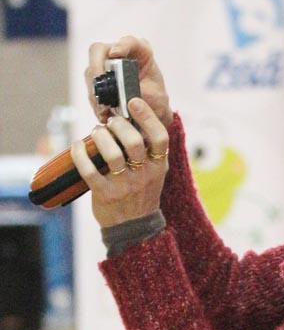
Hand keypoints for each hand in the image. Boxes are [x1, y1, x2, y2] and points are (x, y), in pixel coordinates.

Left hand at [70, 98, 169, 227]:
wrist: (133, 228)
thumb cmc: (141, 193)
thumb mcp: (153, 173)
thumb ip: (147, 150)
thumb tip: (128, 117)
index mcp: (159, 166)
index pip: (160, 138)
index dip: (147, 116)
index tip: (133, 102)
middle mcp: (145, 175)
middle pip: (134, 141)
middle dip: (118, 125)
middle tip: (110, 123)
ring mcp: (125, 186)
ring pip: (113, 154)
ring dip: (100, 136)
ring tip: (96, 132)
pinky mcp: (106, 195)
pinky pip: (89, 170)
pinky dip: (80, 154)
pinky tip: (77, 146)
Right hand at [85, 35, 173, 127]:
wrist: (151, 112)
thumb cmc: (156, 100)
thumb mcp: (155, 97)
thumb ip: (141, 94)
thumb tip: (126, 98)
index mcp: (140, 52)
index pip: (129, 42)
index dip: (121, 45)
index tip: (115, 53)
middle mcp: (120, 54)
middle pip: (98, 52)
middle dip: (97, 70)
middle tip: (100, 89)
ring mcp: (106, 66)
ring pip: (91, 71)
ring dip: (95, 91)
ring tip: (103, 109)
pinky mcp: (98, 80)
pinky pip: (90, 87)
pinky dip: (95, 102)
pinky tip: (102, 113)